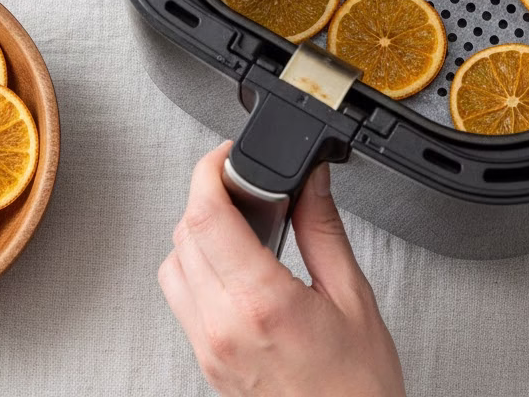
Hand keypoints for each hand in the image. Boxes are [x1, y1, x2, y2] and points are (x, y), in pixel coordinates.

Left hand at [159, 142, 405, 396]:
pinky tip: (228, 265)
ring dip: (194, 232)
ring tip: (235, 223)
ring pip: (172, 264)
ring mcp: (208, 347)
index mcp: (261, 303)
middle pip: (184, 233)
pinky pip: (179, 298)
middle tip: (240, 184)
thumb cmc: (356, 390)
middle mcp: (223, 326)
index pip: (207, 216)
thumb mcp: (352, 297)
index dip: (209, 171)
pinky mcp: (205, 362)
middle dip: (206, 195)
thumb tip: (311, 180)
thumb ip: (323, 228)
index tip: (226, 156)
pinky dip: (193, 268)